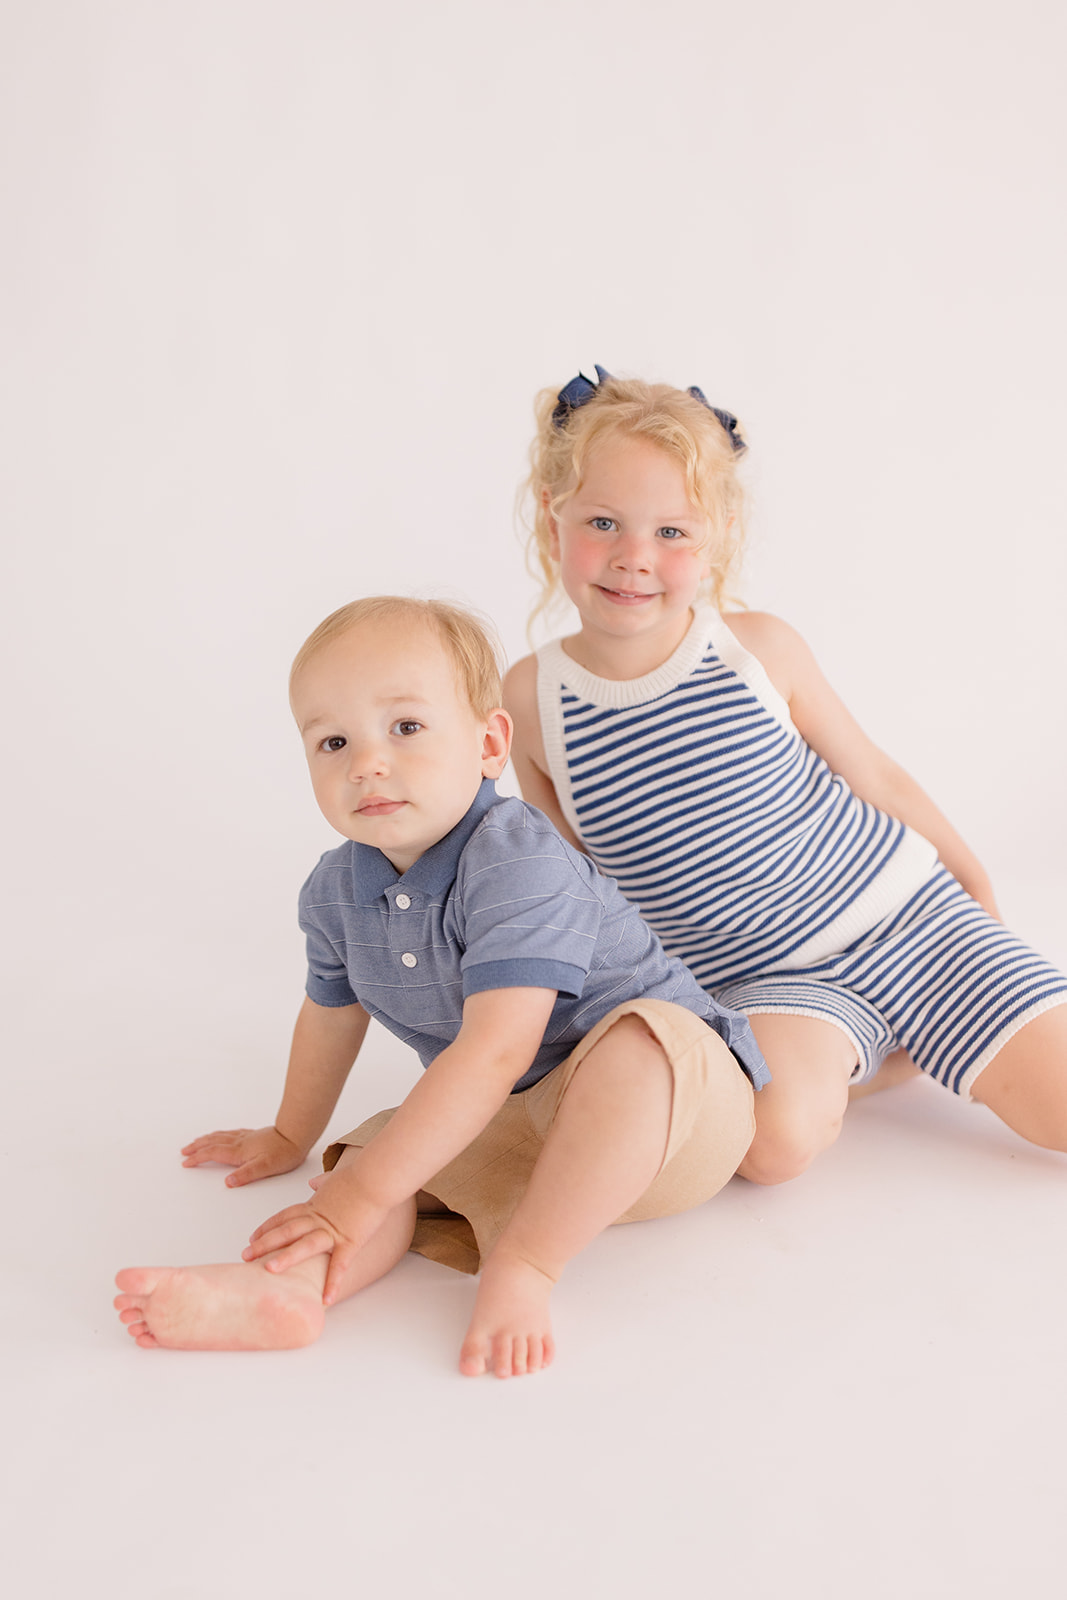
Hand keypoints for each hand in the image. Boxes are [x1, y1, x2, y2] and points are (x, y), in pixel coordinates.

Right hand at [180, 1125, 305, 1186]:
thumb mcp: (265, 1167)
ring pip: (220, 1136)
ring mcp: (246, 1137)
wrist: (297, 1135)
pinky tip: (221, 1135)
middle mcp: (240, 1142)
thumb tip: (228, 1182)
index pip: (213, 1153)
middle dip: (196, 1147)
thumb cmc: (284, 1153)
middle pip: (212, 1143)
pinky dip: (219, 1134)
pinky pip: (229, 1133)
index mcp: (239, 1151)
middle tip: (184, 1151)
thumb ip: (246, 1174)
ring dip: (205, 1139)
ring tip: (196, 1142)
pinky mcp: (253, 1135)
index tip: (186, 1162)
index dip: (198, 1158)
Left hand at [242, 1182, 389, 1304]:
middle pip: (286, 1231)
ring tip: (268, 1270)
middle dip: (264, 1244)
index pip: (285, 1217)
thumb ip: (323, 1181)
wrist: (376, 1177)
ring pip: (304, 1245)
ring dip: (286, 1258)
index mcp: (315, 1205)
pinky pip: (340, 1265)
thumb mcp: (336, 1177)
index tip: (253, 1236)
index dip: (268, 1227)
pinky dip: (333, 1283)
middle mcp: (319, 1218)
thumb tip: (313, 1182)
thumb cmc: (360, 1175)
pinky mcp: (351, 1241)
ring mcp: (333, 1231)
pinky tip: (326, 1299)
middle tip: (245, 1255)